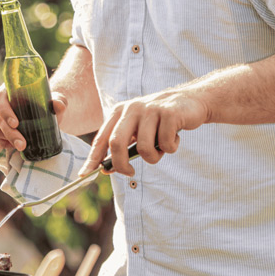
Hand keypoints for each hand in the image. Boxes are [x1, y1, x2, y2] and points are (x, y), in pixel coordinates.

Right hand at [0, 85, 66, 152]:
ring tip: (20, 146)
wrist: (41, 111)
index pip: (0, 99)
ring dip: (5, 139)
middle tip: (22, 145)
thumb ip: (59, 101)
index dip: (5, 112)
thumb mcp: (55, 100)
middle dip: (9, 133)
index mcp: (7, 89)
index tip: (16, 124)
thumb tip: (58, 105)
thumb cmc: (45, 103)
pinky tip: (11, 146)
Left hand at [82, 88, 207, 176]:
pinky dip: (171, 148)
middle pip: (117, 142)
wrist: (190, 101)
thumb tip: (105, 168)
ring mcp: (150, 110)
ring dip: (154, 157)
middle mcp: (132, 108)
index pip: (102, 138)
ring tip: (162, 148)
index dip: (92, 158)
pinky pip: (166, 144)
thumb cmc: (160, 121)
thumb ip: (123, 145)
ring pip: (144, 148)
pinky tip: (175, 137)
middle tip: (129, 173)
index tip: (84, 174)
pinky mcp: (169, 113)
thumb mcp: (138, 128)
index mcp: (119, 112)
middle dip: (120, 164)